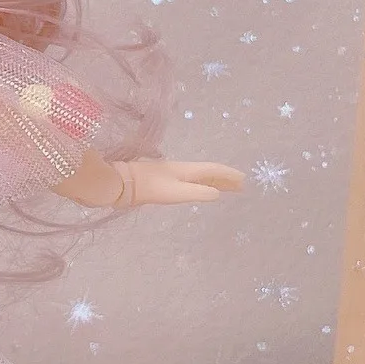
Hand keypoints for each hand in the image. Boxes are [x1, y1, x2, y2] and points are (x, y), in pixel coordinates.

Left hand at [113, 158, 244, 205]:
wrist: (120, 184)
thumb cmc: (148, 188)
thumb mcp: (175, 192)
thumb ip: (196, 192)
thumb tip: (217, 194)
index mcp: (186, 170)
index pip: (212, 170)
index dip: (228, 175)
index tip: (244, 179)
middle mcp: (181, 169)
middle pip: (208, 173)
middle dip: (225, 179)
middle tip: (241, 186)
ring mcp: (171, 174)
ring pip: (198, 176)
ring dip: (214, 181)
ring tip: (226, 188)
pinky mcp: (162, 181)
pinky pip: (190, 180)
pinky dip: (201, 184)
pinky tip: (198, 188)